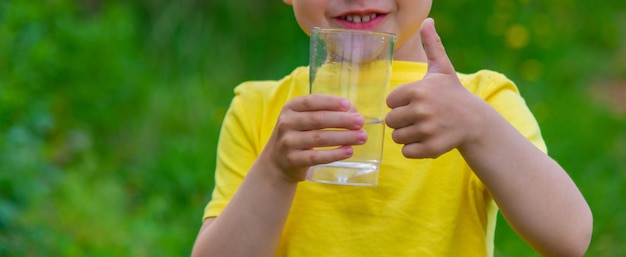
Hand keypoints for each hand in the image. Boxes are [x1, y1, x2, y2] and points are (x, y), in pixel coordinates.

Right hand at [259, 94, 366, 181]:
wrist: (277, 162)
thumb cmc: (298, 134)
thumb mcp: (304, 119)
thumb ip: (325, 113)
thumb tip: (353, 113)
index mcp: (291, 108)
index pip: (311, 101)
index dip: (331, 102)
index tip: (348, 105)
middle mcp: (286, 123)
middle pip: (317, 119)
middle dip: (342, 120)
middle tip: (360, 122)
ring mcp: (288, 142)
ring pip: (319, 138)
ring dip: (343, 137)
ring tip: (361, 137)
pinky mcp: (293, 160)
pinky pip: (316, 157)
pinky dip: (334, 154)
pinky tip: (348, 151)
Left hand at [385, 18, 485, 158]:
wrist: (475, 121)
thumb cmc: (453, 93)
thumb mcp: (442, 68)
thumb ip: (431, 45)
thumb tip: (427, 20)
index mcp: (418, 90)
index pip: (390, 102)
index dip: (401, 103)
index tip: (416, 102)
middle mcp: (421, 110)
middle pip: (390, 121)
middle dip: (402, 120)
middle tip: (419, 117)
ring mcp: (427, 130)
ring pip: (397, 138)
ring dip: (407, 135)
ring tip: (424, 128)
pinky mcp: (431, 148)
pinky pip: (406, 152)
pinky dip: (414, 149)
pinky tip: (427, 140)